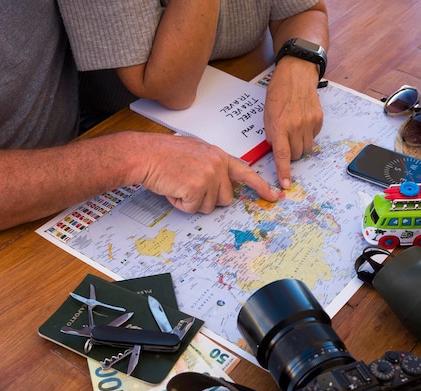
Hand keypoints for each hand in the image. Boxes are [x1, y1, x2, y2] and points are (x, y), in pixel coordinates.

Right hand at [140, 134, 278, 213]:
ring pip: (209, 206)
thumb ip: (212, 165)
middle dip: (208, 199)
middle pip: (226, 198)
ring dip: (192, 202)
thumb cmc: (164, 154)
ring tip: (178, 184)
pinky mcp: (197, 187)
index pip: (246, 172)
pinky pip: (193, 209)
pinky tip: (173, 189)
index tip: (274, 196)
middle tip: (189, 186)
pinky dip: (181, 204)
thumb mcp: (195, 152)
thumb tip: (221, 184)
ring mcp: (209, 176)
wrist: (145, 154)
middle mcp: (217, 165)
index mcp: (218, 155)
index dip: (261, 187)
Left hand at [263, 57, 323, 188]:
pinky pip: (314, 137)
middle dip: (291, 153)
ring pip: (306, 148)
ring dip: (300, 145)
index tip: (286, 184)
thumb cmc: (279, 92)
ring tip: (294, 130)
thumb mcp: (267, 113)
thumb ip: (271, 133)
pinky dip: (307, 134)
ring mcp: (309, 123)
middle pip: (296, 154)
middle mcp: (296, 126)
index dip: (284, 171)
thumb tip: (276, 149)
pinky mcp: (319, 119)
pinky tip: (302, 121)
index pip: (282, 155)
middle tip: (286, 141)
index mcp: (280, 126)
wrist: (296, 74)